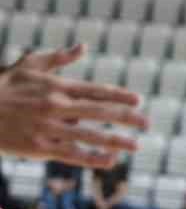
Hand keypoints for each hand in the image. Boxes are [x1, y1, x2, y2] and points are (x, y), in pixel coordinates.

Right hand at [0, 44, 145, 166]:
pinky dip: (92, 158)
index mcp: (57, 86)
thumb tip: (83, 47)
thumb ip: (59, 57)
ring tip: (136, 145)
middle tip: (148, 123)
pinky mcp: (39, 148)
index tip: (138, 101)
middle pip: (99, 112)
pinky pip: (71, 154)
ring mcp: (49, 128)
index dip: (119, 96)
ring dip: (116, 141)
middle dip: (127, 118)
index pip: (96, 90)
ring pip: (89, 135)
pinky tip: (109, 161)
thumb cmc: (5, 85)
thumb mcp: (30, 65)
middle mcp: (56, 106)